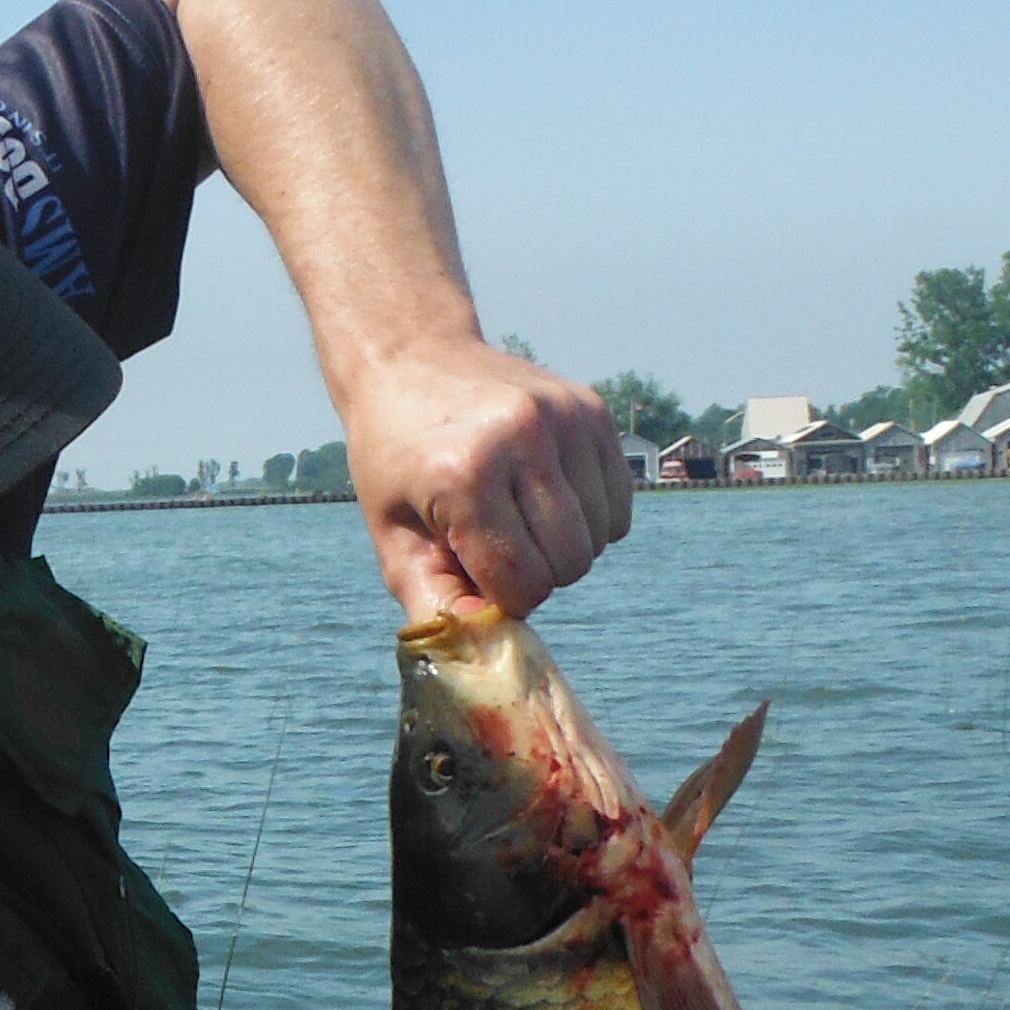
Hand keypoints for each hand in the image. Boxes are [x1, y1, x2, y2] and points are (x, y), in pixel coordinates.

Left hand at [341, 338, 632, 622]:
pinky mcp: (592, 409)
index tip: (475, 574)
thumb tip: (484, 652)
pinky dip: (591, 519)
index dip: (502, 598)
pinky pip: (617, 505)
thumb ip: (433, 600)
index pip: (522, 584)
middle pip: (569, 565)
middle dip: (536, 575)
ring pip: (600, 539)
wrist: (411, 357)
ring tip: (518, 518)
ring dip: (564, 548)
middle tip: (496, 548)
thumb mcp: (392, 532)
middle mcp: (522, 439)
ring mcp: (564, 418)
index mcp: (466, 476)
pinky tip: (546, 496)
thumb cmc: (396, 456)